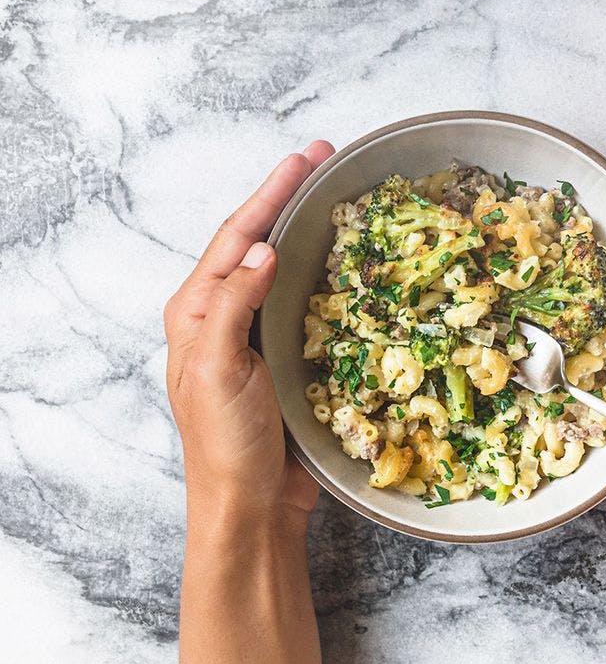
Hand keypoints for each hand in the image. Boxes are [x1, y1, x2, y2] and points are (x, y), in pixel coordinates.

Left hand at [164, 141, 334, 532]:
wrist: (250, 504)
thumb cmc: (225, 443)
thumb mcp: (220, 369)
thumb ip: (235, 305)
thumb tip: (261, 248)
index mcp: (197, 312)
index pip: (236, 236)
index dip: (271, 194)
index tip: (304, 159)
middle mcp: (224, 316)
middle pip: (257, 240)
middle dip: (289, 198)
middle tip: (325, 160)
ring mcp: (255, 336)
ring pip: (283, 268)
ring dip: (308, 230)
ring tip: (338, 198)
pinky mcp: (285, 358)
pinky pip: (306, 303)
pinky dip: (326, 275)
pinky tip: (349, 264)